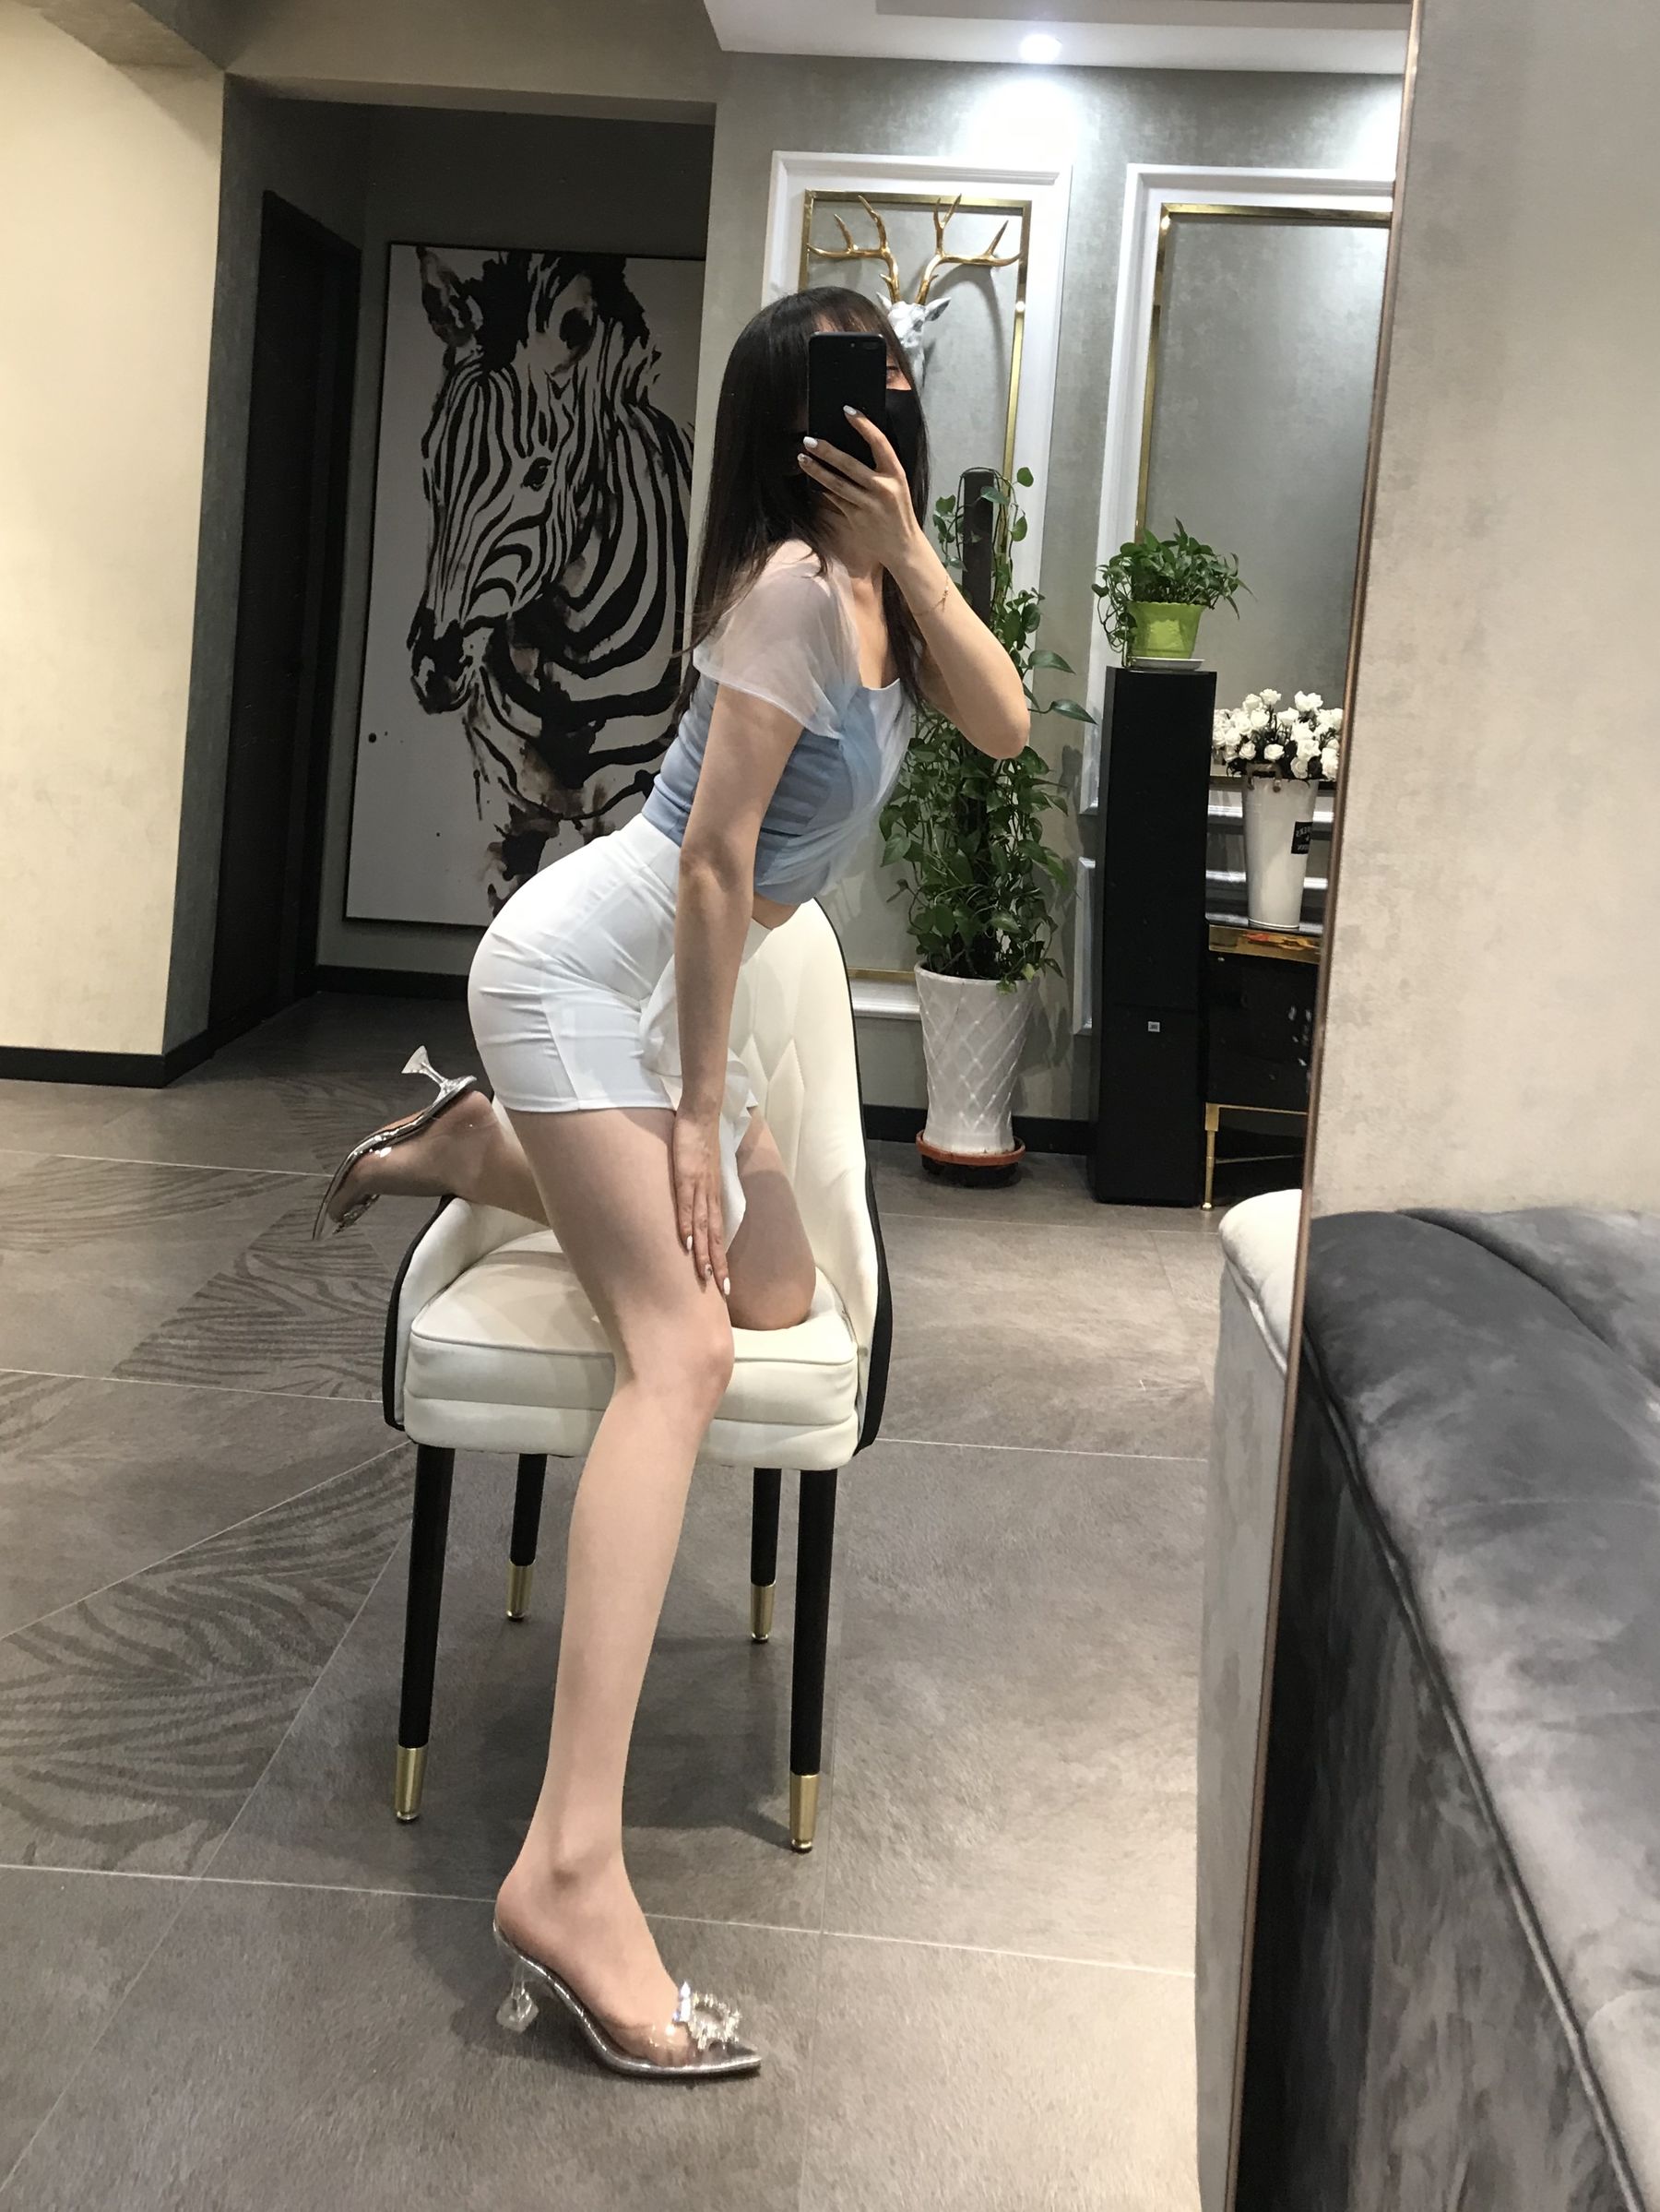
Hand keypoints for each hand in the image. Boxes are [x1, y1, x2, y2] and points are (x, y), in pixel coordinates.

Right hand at [672, 1107, 729, 1296]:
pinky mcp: (687, 1174)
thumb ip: (699, 1187)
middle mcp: (710, 1194)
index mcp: (713, 1194)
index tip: (724, 1284)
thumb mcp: (701, 1169)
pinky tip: (685, 1243)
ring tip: (704, 1276)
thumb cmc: (700, 1139)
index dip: (722, 1259)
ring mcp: (699, 1185)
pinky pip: (686, 1204)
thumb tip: (694, 1204)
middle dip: (718, 1265)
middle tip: (722, 1293)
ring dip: (703, 1253)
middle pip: (715, 1237)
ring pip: (702, 1226)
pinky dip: (686, 1225)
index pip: (719, 1233)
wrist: (702, 1112)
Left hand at [797, 412, 923, 574]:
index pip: (879, 442)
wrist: (902, 547)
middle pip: (849, 464)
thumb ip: (879, 470)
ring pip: (836, 483)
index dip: (863, 424)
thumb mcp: (896, 487)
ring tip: (802, 458)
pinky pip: (835, 500)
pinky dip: (822, 490)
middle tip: (809, 440)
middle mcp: (883, 488)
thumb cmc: (897, 512)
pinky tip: (811, 481)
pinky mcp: (856, 519)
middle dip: (826, 450)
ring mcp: (869, 505)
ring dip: (816, 470)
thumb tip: (850, 448)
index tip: (847, 410)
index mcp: (896, 474)